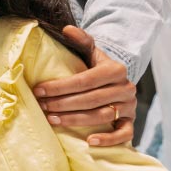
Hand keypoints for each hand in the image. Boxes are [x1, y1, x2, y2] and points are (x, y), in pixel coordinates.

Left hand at [32, 25, 136, 145]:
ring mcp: (130, 106)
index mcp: (115, 69)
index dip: (60, 86)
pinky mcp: (131, 122)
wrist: (116, 82)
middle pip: (91, 99)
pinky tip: (89, 142)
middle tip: (42, 107)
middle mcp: (126, 88)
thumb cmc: (96, 68)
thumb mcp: (90, 52)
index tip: (39, 90)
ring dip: (75, 120)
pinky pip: (124, 134)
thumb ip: (81, 40)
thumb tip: (66, 29)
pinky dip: (108, 139)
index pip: (85, 80)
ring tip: (52, 120)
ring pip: (102, 116)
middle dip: (63, 104)